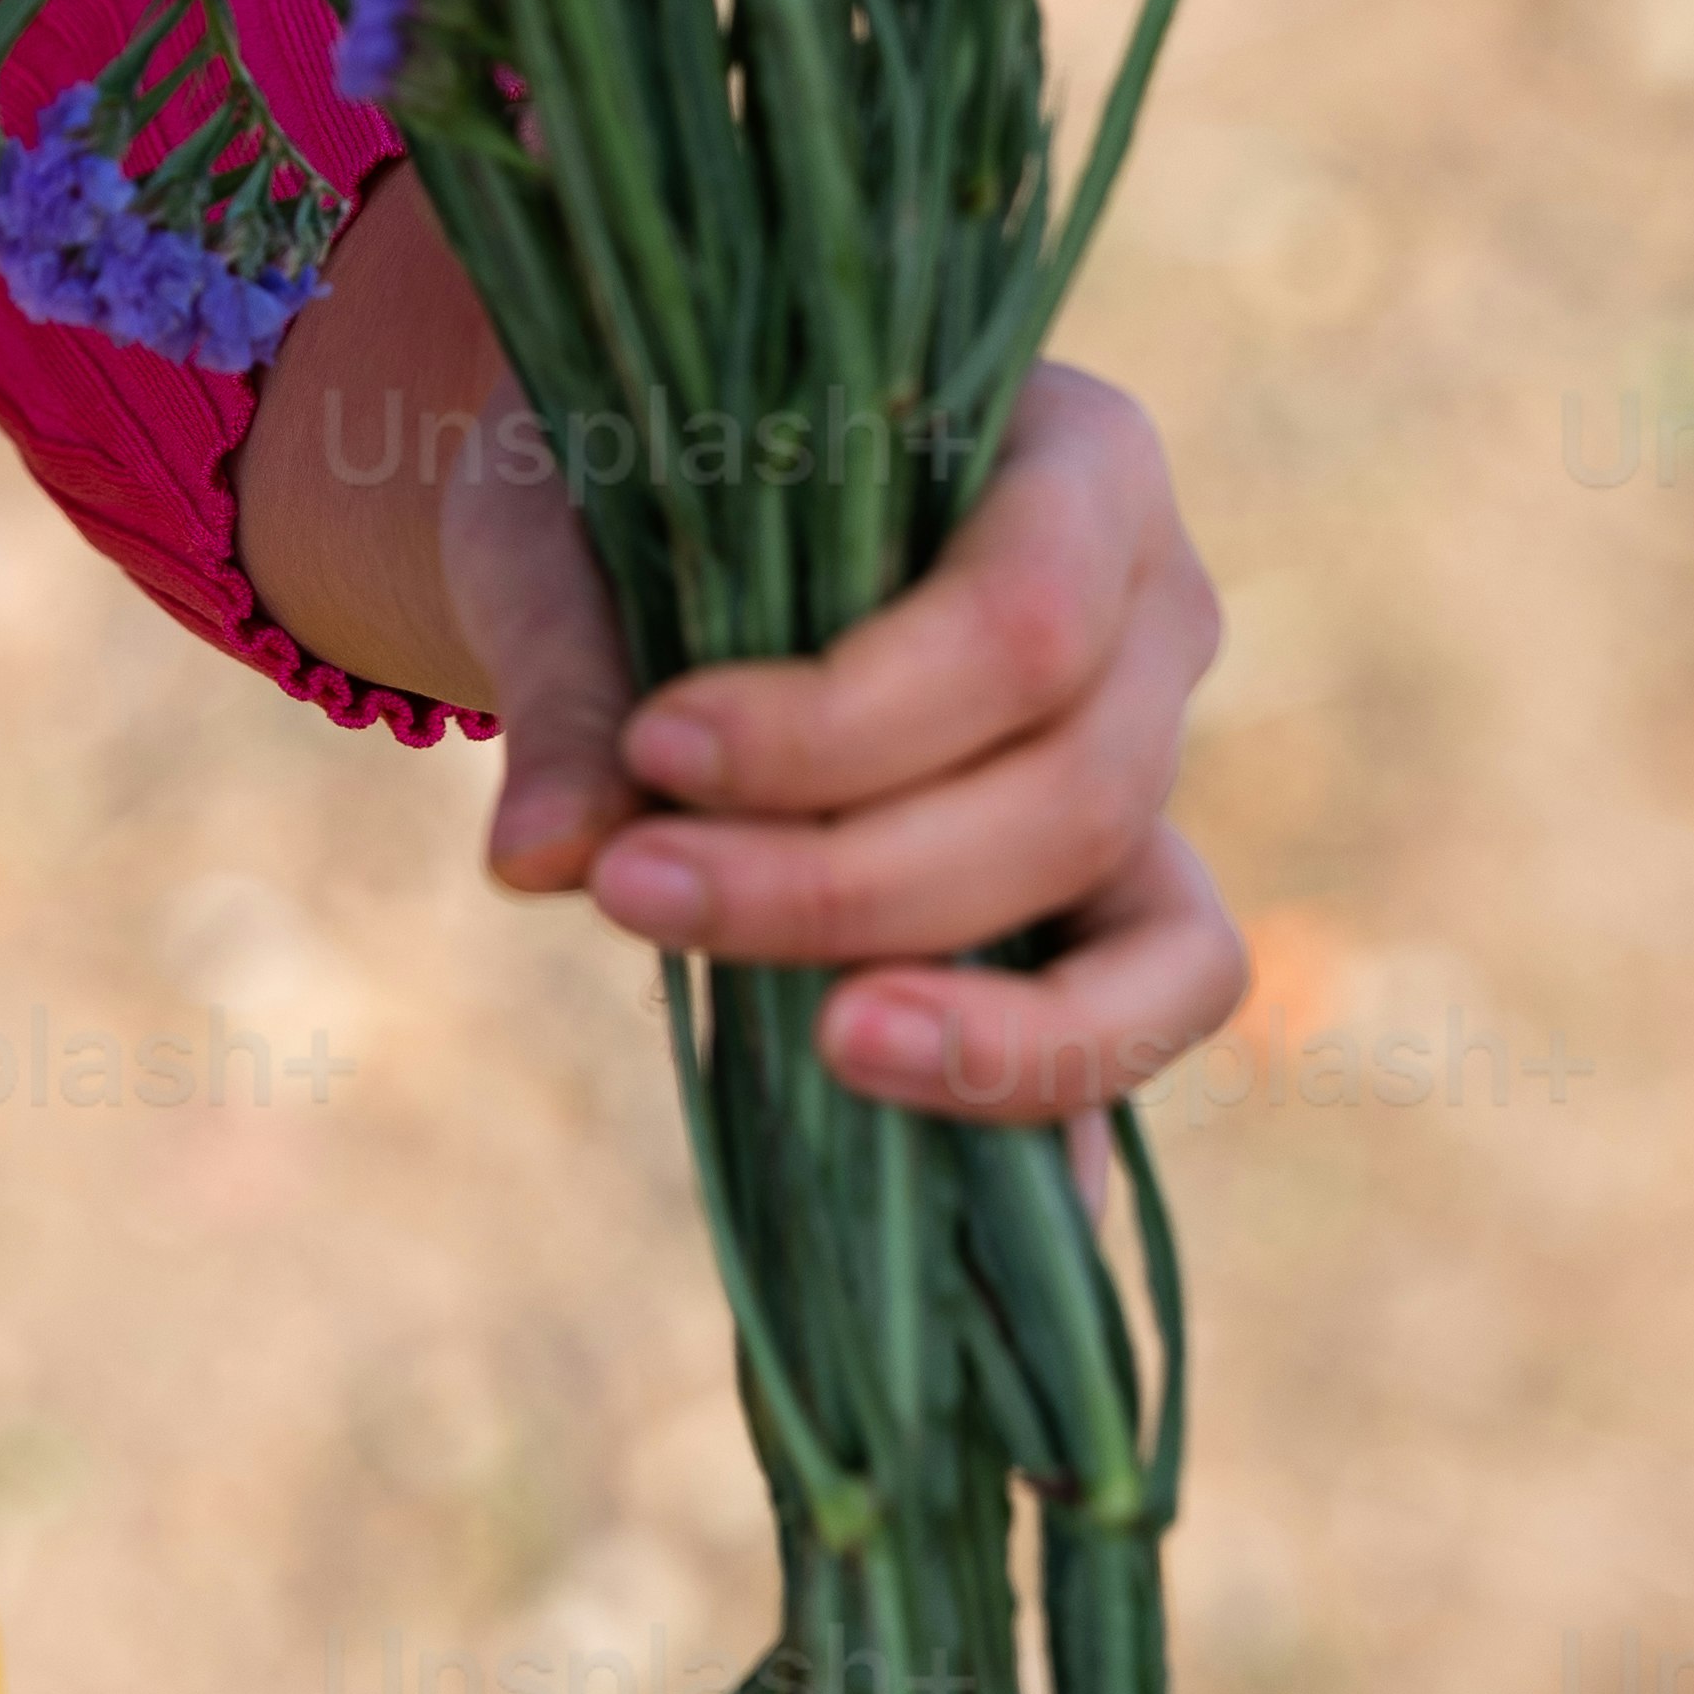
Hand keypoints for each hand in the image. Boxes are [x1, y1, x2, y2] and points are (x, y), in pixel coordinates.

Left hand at [232, 177, 1243, 1119]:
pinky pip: (1139, 1026)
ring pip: (1152, 940)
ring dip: (978, 1021)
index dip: (852, 723)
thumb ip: (573, 674)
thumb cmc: (626, 477)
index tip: (661, 751)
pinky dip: (1062, 1115)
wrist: (642, 503)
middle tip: (635, 892)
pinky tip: (984, 1236)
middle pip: (1073, 794)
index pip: (1022, 617)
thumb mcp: (576, 525)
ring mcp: (1151, 766)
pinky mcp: (1112, 902)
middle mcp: (1153, 610)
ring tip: (820, 1050)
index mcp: (1072, 458)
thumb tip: (540, 860)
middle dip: (852, 878)